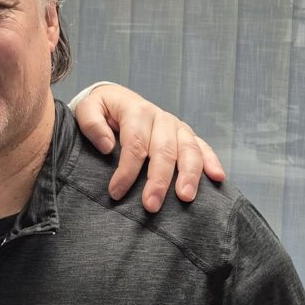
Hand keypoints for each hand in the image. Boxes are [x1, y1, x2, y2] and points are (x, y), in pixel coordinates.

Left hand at [73, 84, 225, 212]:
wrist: (117, 98)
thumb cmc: (101, 110)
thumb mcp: (87, 109)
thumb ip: (92, 124)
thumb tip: (107, 146)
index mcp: (136, 111)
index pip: (134, 143)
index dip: (126, 170)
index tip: (116, 193)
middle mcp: (160, 118)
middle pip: (163, 150)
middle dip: (158, 180)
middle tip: (151, 206)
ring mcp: (176, 126)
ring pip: (188, 150)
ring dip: (189, 175)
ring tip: (185, 197)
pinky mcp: (186, 135)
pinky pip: (202, 147)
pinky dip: (211, 161)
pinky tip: (217, 178)